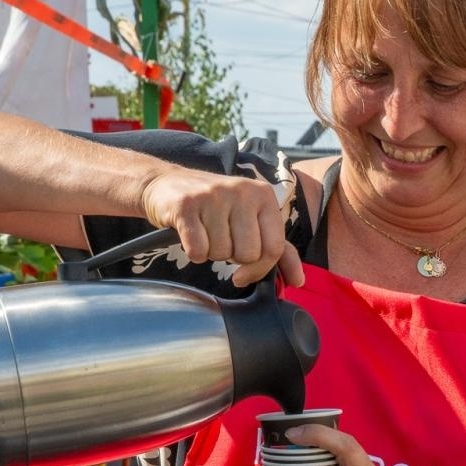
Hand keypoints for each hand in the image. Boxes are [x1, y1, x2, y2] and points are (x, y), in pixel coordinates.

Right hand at [139, 167, 304, 286]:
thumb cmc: (216, 208)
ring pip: (221, 253)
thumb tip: (299, 281)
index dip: (259, 269)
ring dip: (211, 252)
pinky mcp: (185, 205)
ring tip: (205, 232)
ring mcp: (213, 196)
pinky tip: (190, 235)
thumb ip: (279, 249)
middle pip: (248, 254)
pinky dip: (193, 252)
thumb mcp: (253, 220)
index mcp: (264, 195)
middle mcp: (242, 191)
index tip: (244, 274)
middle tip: (221, 239)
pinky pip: (197, 250)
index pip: (274, 248)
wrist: (166, 184)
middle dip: (232, 257)